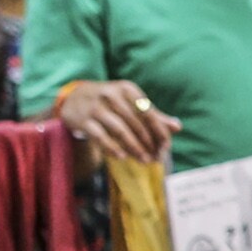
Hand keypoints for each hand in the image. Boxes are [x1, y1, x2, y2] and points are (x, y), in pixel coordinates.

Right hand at [55, 80, 177, 160]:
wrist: (74, 98)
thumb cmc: (110, 102)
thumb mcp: (130, 103)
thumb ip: (153, 115)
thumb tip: (177, 127)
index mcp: (127, 89)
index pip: (148, 112)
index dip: (159, 131)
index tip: (166, 147)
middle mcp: (111, 95)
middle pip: (136, 123)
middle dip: (148, 143)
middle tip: (156, 158)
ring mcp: (96, 108)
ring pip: (120, 130)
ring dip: (134, 148)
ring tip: (144, 160)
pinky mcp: (83, 121)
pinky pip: (100, 137)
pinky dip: (112, 148)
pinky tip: (123, 157)